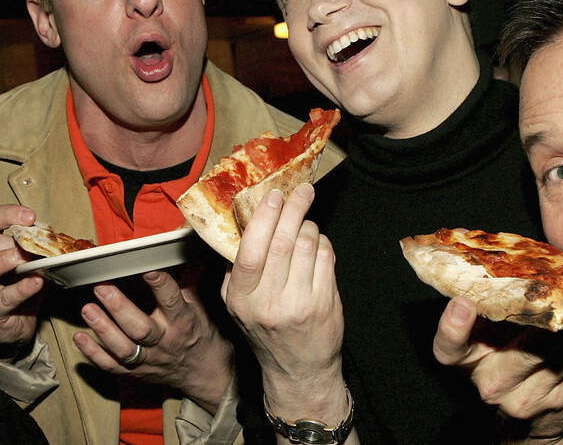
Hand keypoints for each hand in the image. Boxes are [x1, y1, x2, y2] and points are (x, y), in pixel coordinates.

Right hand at [0, 205, 46, 348]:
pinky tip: (36, 282)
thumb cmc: (19, 286)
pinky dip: (21, 289)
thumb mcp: (27, 262)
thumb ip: (35, 247)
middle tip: (35, 244)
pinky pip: (2, 298)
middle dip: (10, 241)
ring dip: (7, 260)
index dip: (7, 214)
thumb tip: (53, 237)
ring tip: (28, 260)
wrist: (16, 326)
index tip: (31, 216)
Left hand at [73, 269, 234, 413]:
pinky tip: (79, 337)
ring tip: (87, 309)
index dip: (160, 284)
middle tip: (101, 288)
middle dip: (119, 308)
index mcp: (182, 321)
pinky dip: (93, 354)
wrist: (204, 372)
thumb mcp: (200, 305)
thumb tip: (186, 248)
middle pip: (140, 328)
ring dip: (103, 329)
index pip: (171, 301)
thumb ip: (189, 278)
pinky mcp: (135, 373)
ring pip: (123, 349)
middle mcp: (165, 342)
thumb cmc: (199, 332)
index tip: (147, 268)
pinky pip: (111, 366)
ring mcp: (148, 359)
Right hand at [222, 184, 347, 423]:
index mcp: (241, 299)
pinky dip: (323, 243)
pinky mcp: (324, 304)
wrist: (298, 370)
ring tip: (306, 225)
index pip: (250, 251)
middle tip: (301, 191)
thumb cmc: (266, 330)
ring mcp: (299, 304)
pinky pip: (326, 257)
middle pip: (282, 242)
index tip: (273, 196)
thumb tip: (243, 222)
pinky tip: (317, 246)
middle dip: (293, 209)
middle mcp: (268, 303)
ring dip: (309, 226)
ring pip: (308, 245)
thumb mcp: (236, 305)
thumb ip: (235, 269)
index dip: (263, 218)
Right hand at [433, 297, 562, 440]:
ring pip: (558, 352)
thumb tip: (529, 271)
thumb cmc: (505, 360)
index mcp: (466, 361)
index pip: (449, 348)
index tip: (463, 304)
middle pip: (524, 349)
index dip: (453, 327)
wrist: (530, 420)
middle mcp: (492, 383)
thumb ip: (500, 307)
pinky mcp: (558, 402)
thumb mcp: (490, 336)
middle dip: (549, 320)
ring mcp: (526, 397)